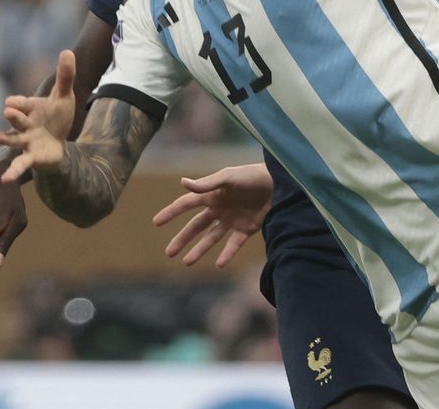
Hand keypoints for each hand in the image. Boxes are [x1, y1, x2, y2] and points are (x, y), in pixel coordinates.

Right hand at [0, 50, 77, 183]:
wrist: (58, 141)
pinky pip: (20, 164)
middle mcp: (24, 125)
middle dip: (14, 115)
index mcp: (29, 109)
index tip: (11, 102)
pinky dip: (13, 171)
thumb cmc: (56, 117)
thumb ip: (65, 76)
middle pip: (17, 119)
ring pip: (14, 140)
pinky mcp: (31, 157)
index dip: (18, 102)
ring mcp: (25, 142)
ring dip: (5, 138)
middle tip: (8, 110)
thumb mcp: (64, 96)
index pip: (21, 103)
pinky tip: (5, 179)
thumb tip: (68, 51)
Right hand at [152, 164, 273, 267]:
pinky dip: (227, 254)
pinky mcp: (247, 228)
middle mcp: (220, 208)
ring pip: (211, 238)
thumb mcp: (230, 177)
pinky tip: (219, 263)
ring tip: (186, 262)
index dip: (171, 212)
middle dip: (182, 239)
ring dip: (199, 250)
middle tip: (168, 253)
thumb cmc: (254, 175)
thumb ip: (207, 183)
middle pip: (196, 226)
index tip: (156, 222)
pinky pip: (234, 244)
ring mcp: (233, 219)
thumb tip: (182, 183)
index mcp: (213, 194)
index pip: (187, 204)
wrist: (282, 183)